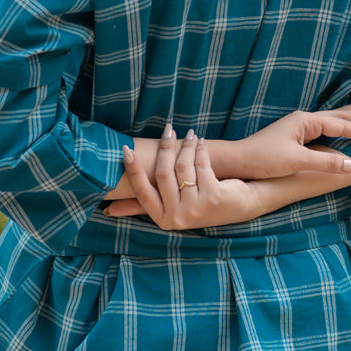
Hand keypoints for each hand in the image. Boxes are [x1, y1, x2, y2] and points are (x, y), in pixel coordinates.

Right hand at [110, 128, 263, 230]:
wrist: (243, 206)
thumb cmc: (203, 202)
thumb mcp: (173, 207)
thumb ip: (143, 206)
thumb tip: (108, 210)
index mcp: (164, 220)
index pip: (142, 192)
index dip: (133, 170)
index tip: (126, 149)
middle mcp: (178, 218)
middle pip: (163, 174)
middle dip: (164, 148)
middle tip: (167, 130)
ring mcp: (196, 209)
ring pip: (182, 166)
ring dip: (185, 145)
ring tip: (188, 134)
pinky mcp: (213, 197)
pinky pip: (200, 165)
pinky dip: (199, 149)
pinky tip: (200, 141)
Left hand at [234, 103, 350, 178]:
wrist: (238, 160)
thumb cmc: (263, 159)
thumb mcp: (296, 161)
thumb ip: (325, 161)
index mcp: (305, 121)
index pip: (340, 125)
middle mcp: (303, 120)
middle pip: (338, 116)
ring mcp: (298, 126)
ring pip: (331, 119)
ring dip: (349, 116)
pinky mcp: (295, 135)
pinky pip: (323, 126)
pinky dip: (336, 123)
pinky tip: (336, 123)